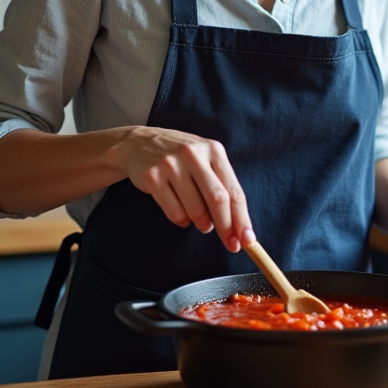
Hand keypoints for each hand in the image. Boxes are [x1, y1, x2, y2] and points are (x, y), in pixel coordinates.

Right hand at [110, 126, 254, 252]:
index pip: (233, 190)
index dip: (242, 218)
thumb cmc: (181, 157)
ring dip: (202, 224)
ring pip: (195, 209)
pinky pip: (174, 211)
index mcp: (213, 150)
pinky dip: (182, 221)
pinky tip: (183, 217)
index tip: (247, 240)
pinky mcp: (152, 176)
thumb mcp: (205, 160)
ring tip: (202, 223)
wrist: (139, 142)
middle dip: (226, 227)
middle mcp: (193, 154)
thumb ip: (222, 185)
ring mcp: (171, 164)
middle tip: (230, 245)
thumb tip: (239, 226)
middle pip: (217, 199)